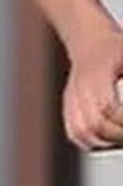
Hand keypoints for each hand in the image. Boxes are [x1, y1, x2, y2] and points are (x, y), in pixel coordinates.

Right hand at [62, 27, 122, 150]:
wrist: (88, 42)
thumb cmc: (115, 48)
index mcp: (95, 74)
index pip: (107, 106)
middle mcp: (79, 89)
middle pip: (94, 124)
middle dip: (118, 135)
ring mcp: (71, 100)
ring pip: (82, 133)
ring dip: (106, 142)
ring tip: (122, 140)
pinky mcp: (68, 108)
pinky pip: (75, 133)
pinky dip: (92, 143)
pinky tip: (110, 141)